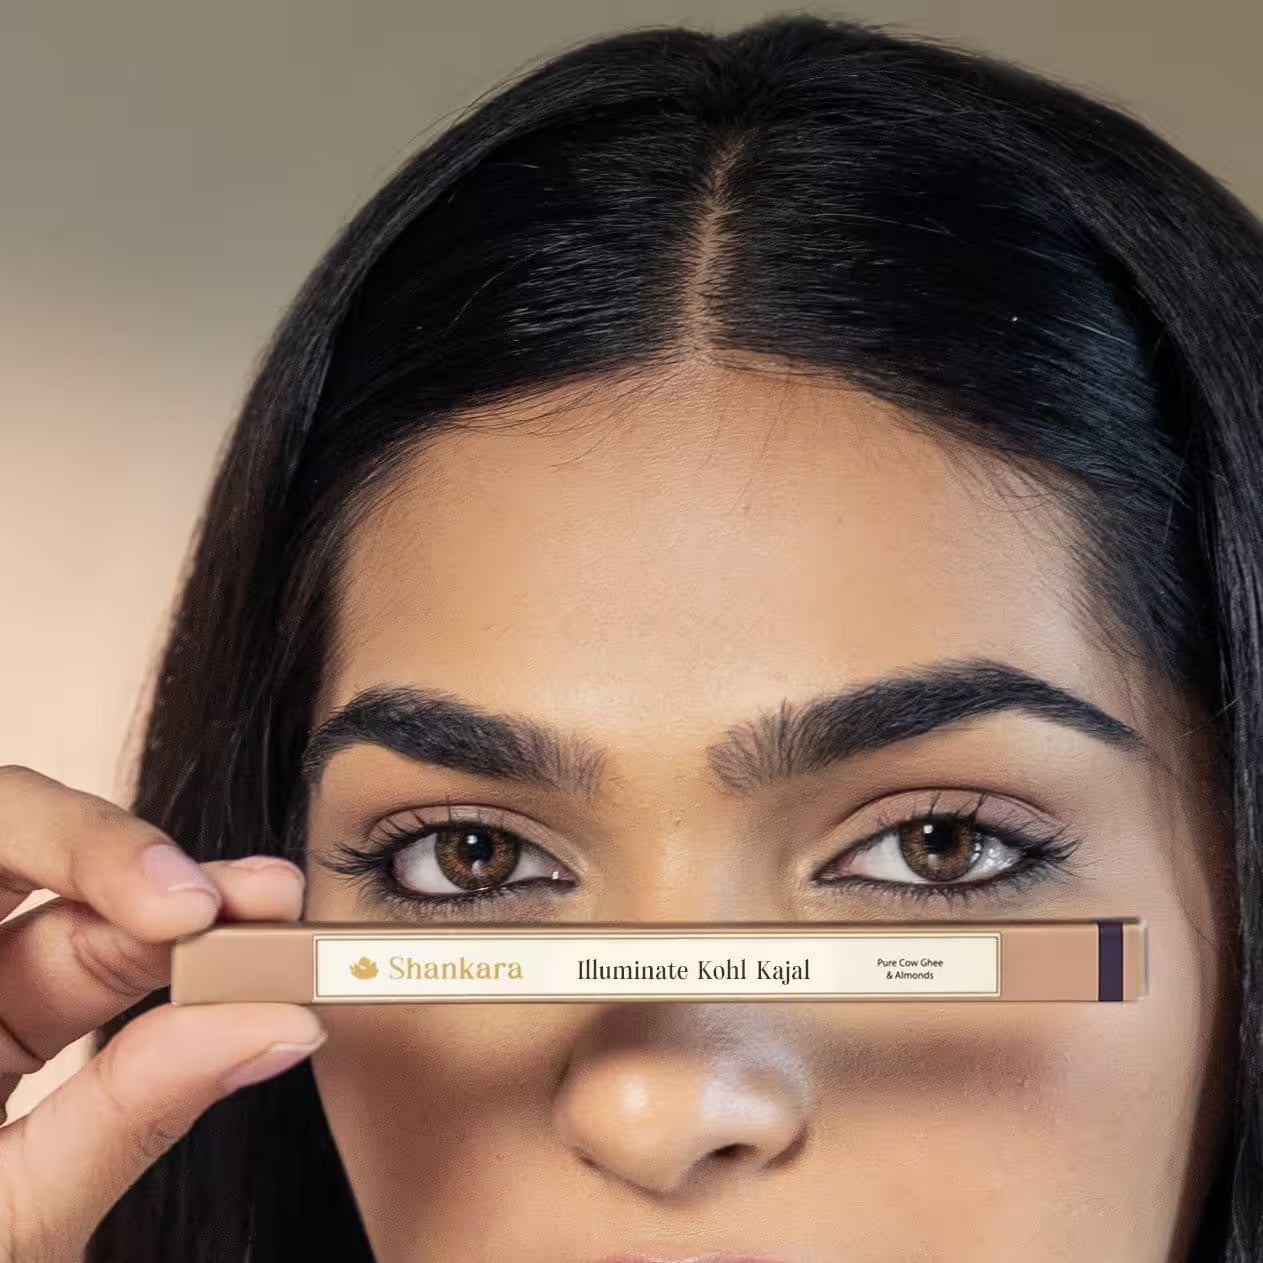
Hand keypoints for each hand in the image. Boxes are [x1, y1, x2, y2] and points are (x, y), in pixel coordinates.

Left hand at [0, 765, 324, 1262]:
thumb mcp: (12, 1223)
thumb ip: (136, 1109)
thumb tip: (272, 1022)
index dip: (85, 847)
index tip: (183, 903)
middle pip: (24, 851)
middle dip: (139, 866)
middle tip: (253, 898)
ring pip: (74, 913)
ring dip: (183, 918)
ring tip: (276, 928)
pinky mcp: (6, 1034)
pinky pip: (93, 978)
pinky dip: (173, 976)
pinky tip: (238, 970)